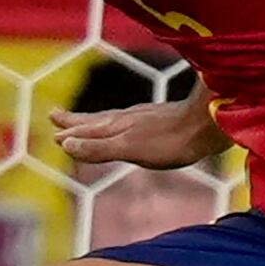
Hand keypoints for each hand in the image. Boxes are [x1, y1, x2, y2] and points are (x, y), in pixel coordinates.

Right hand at [51, 94, 230, 171]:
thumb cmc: (173, 140)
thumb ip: (99, 148)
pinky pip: (129, 121)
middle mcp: (128, 118)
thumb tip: (66, 145)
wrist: (211, 122)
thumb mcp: (131, 149)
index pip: (87, 129)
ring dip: (95, 121)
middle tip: (56, 116)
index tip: (53, 131)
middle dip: (76, 121)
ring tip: (86, 121)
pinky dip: (118, 123)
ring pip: (112, 119)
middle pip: (96, 120)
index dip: (71, 132)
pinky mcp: (162, 121)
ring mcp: (145, 118)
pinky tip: (129, 125)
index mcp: (118, 126)